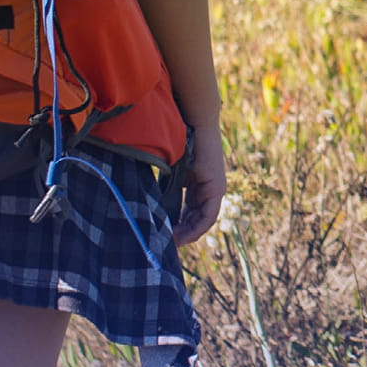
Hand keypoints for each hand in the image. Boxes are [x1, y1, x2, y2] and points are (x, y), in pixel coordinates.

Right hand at [172, 120, 226, 245]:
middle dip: (182, 233)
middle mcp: (210, 190)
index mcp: (199, 186)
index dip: (179, 227)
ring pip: (203, 220)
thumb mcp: (171, 170)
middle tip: (167, 245)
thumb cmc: (180, 139)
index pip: (191, 213)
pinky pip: (208, 215)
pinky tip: (184, 235)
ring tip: (173, 243)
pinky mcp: (216, 187)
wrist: (194, 122)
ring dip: (189, 234)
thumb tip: (150, 204)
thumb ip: (166, 187)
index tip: (166, 236)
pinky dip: (196, 226)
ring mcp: (215, 189)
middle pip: (197, 219)